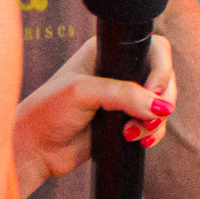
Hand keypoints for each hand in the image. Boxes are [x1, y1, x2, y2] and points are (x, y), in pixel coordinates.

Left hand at [12, 34, 176, 196]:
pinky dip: (154, 133)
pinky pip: (154, 125)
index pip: (153, 50)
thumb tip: (160, 107)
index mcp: (108, 53)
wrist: (35, 148)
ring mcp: (125, 99)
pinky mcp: (126, 123)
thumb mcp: (85, 93)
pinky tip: (140, 140)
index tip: (152, 90)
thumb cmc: (49, 112)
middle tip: (149, 118)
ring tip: (133, 133)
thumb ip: (124, 95)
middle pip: (164, 78)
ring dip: (156, 121)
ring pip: (162, 104)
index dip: (161, 69)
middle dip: (162, 100)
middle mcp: (120, 73)